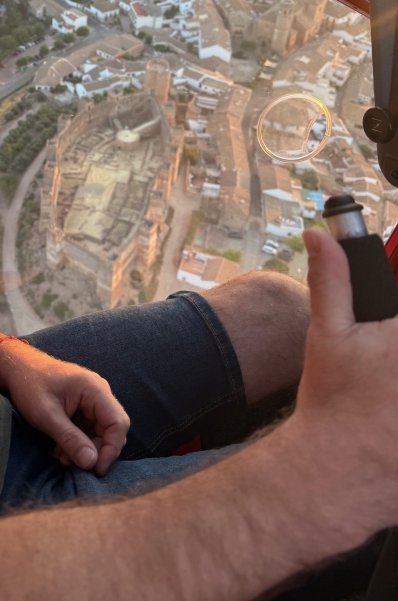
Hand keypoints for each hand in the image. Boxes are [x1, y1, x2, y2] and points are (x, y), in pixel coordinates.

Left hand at [0, 342, 129, 475]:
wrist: (17, 369)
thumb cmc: (29, 385)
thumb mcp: (46, 415)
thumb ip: (70, 438)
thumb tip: (91, 463)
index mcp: (94, 389)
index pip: (118, 423)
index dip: (112, 449)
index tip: (96, 470)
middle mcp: (99, 393)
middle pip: (112, 429)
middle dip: (96, 451)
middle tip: (74, 463)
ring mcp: (92, 400)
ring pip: (101, 432)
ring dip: (85, 449)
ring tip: (62, 456)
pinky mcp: (83, 407)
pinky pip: (89, 430)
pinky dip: (78, 443)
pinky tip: (60, 449)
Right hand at [289, 229, 397, 539]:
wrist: (336, 473)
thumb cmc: (333, 402)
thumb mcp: (329, 333)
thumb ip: (331, 279)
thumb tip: (320, 236)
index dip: (394, 317)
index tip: (389, 323)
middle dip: (394, 346)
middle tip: (383, 362)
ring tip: (386, 383)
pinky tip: (391, 408)